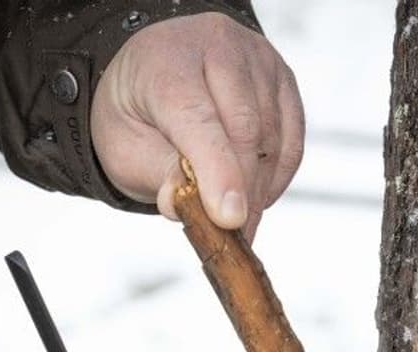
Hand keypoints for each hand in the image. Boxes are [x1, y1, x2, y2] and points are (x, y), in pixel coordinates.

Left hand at [90, 12, 304, 240]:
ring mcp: (257, 60)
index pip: (198, 118)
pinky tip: (255, 196)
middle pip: (245, 129)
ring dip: (258, 191)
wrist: (154, 72)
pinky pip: (291, 142)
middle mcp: (217, 46)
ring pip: (272, 140)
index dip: (217, 172)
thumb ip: (157, 175)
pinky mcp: (282, 81)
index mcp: (167, 60)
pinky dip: (276, 178)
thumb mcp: (125, 148)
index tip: (230, 219)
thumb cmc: (138, 113)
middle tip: (234, 240)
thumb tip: (185, 204)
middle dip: (242, 192)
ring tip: (238, 222)